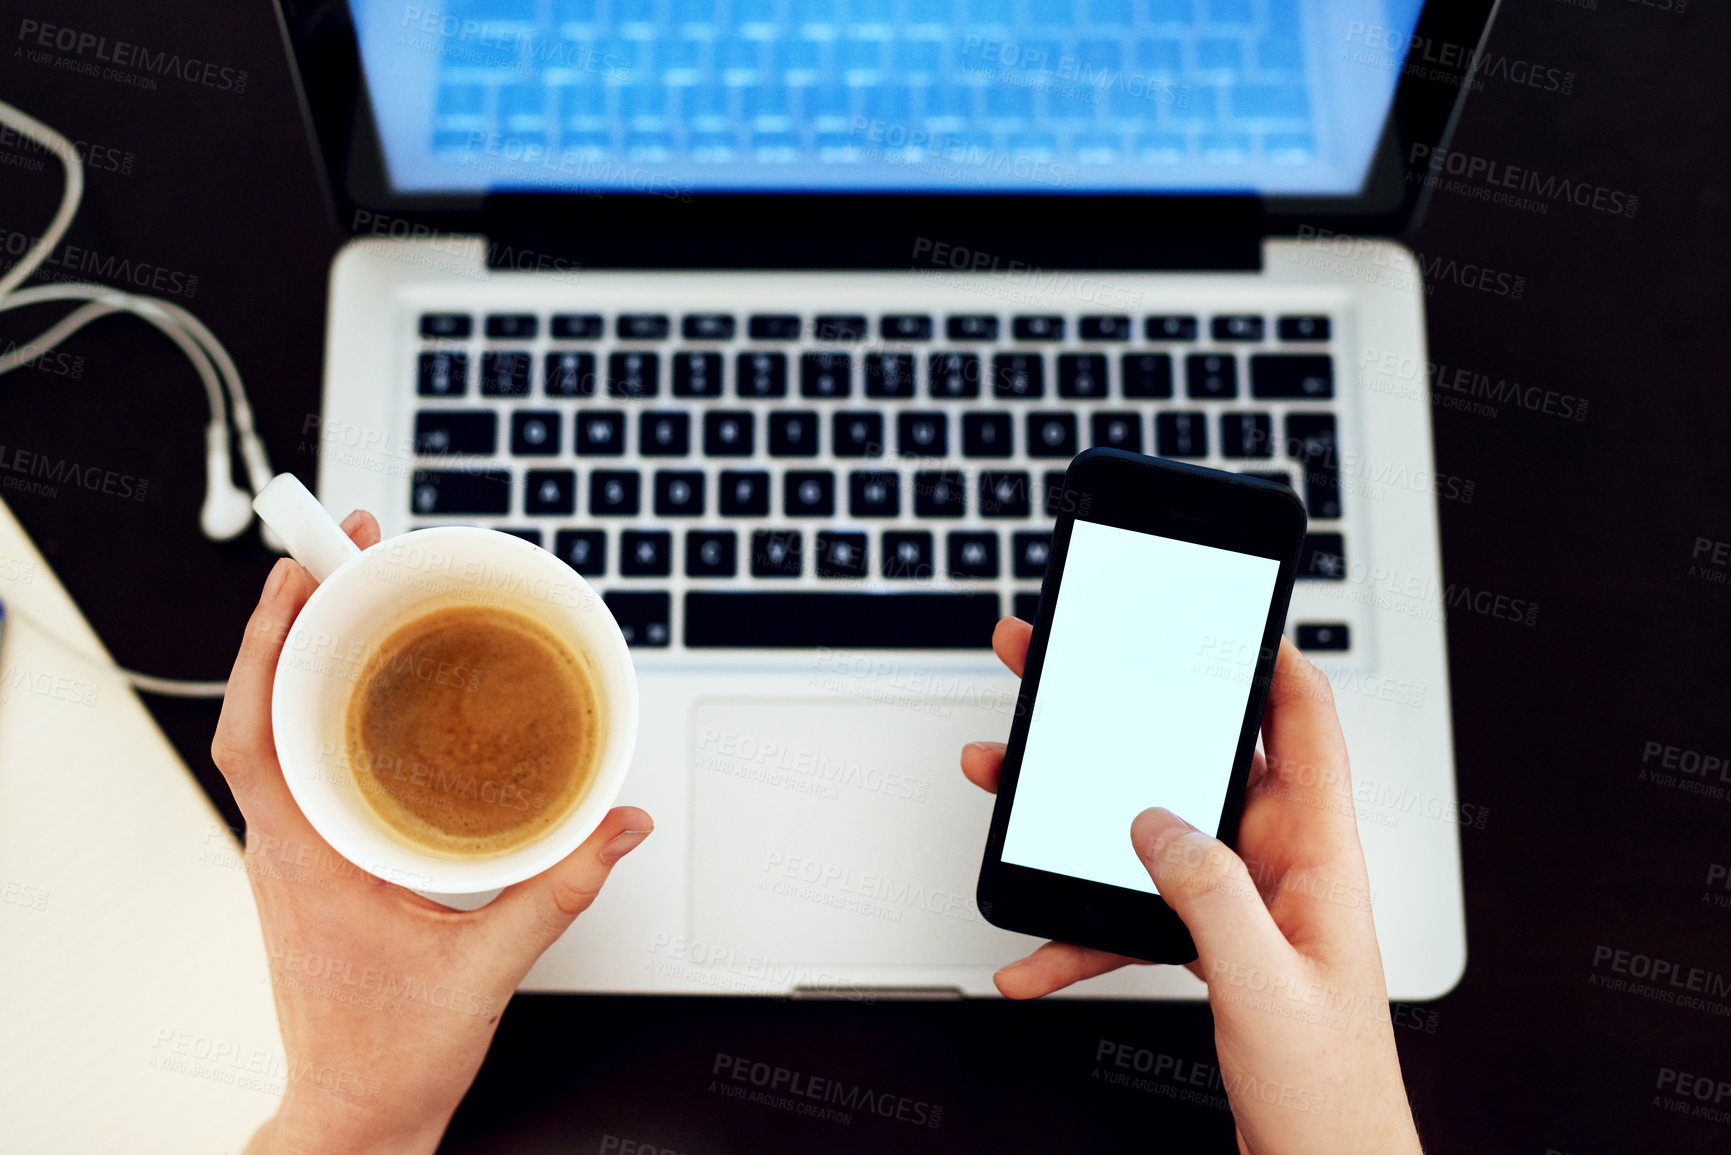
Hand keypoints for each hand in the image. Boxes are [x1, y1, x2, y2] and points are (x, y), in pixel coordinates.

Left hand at [212, 511, 652, 1154]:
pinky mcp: (316, 861)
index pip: (252, 734)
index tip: (296, 577)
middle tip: (345, 550)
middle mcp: (286, 845)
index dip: (264, 649)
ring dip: (308, 657)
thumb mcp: (489, 967)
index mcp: (306, 860)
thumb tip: (618, 824)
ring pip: (278, 731)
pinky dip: (327, 707)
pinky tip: (373, 685)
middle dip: (297, 617)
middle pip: (264, 707)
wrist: (354, 1114)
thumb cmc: (392, 1054)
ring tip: (355, 594)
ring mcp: (295, 852)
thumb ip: (561, 889)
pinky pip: (305, 763)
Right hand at [961, 618, 1420, 1154]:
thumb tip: (1153, 820)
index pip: (1305, 725)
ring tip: (1007, 778)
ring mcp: (1245, 902)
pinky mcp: (1214, 945)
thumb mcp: (1263, 983)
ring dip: (1077, 814)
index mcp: (1318, 855)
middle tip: (1063, 668)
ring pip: (1149, 828)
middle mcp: (1281, 865)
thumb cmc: (1331, 1089)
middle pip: (1200, 759)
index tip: (1216, 612)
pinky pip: (1133, 912)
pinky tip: (1032, 955)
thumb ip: (1208, 893)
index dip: (1267, 658)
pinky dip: (1080, 928)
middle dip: (1127, 715)